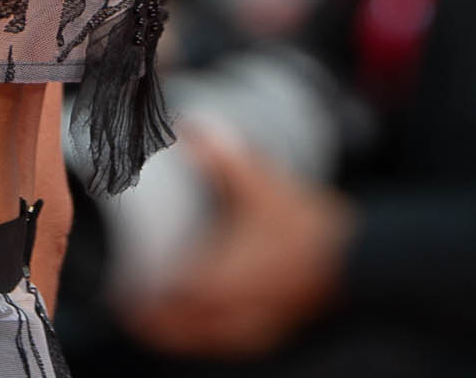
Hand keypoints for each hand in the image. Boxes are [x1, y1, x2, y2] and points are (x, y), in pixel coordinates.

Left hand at [115, 125, 352, 359]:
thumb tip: (194, 128)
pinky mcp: (268, 336)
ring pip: (198, 343)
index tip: (117, 291)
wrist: (357, 258)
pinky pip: (223, 346)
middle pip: (174, 332)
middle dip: (149, 320)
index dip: (136, 302)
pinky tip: (202, 321)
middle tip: (129, 303)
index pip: (163, 303)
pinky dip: (204, 338)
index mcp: (219, 280)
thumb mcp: (265, 185)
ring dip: (175, 332)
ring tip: (157, 314)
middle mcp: (230, 313)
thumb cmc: (309, 225)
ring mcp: (249, 330)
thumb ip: (226, 158)